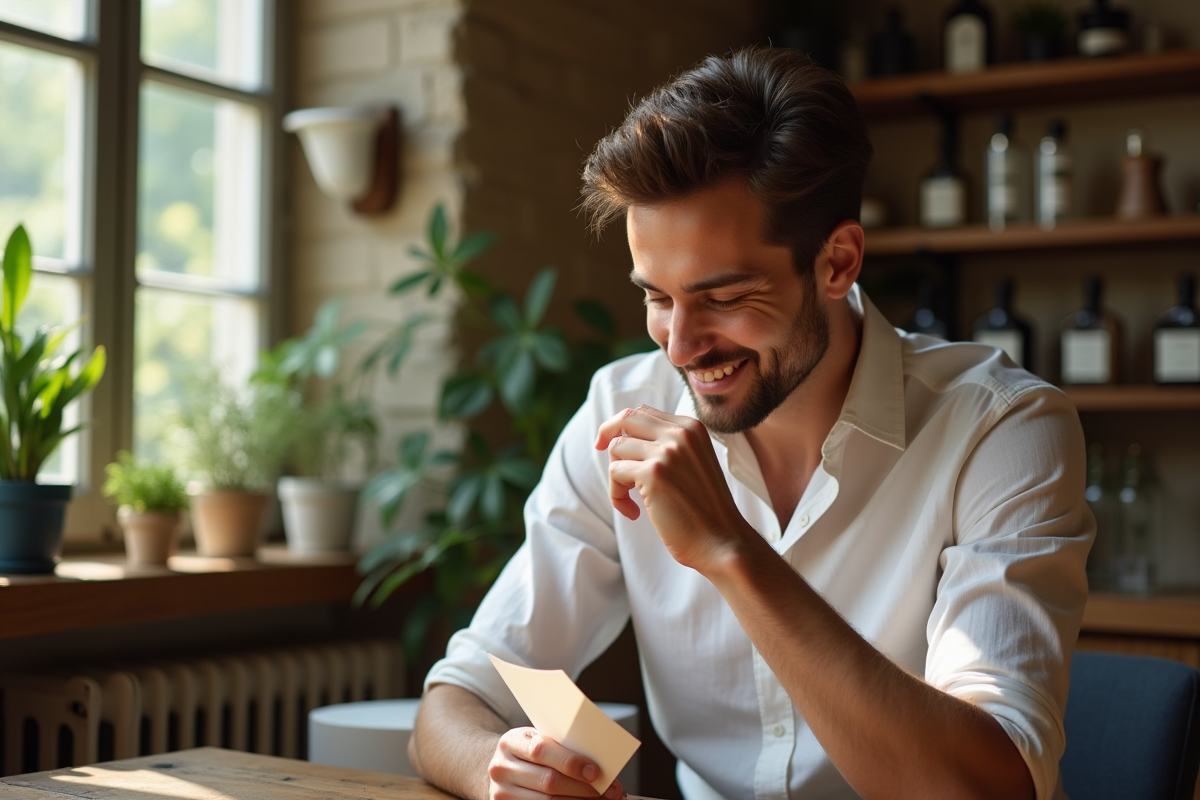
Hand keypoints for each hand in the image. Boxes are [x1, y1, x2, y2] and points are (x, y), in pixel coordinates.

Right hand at [488, 727, 622, 799]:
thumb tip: (597, 760)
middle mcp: (501, 768)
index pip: (542, 750)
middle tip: (610, 791)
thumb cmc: (527, 751)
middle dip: (583, 788)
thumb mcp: (537, 739)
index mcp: (511, 742)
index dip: (571, 762)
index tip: (596, 771)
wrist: (501, 768)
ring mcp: (501, 793)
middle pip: (548, 782)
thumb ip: (559, 745)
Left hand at [595, 405, 751, 571]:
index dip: (623, 426)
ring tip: (631, 499)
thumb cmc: (704, 510)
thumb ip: (668, 445)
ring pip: (616, 448)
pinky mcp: (654, 474)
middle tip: (598, 447)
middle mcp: (681, 433)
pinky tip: (634, 513)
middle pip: (626, 418)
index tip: (612, 443)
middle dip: (607, 433)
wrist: (722, 541)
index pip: (644, 413)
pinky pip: (615, 473)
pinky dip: (617, 495)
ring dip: (616, 477)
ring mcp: (668, 452)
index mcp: (692, 428)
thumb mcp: (693, 463)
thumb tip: (623, 437)